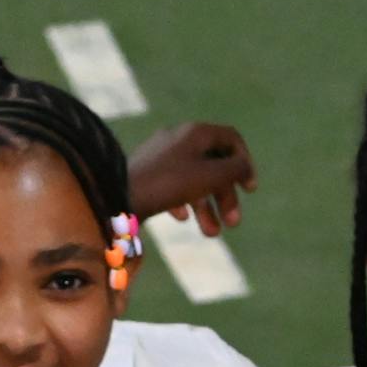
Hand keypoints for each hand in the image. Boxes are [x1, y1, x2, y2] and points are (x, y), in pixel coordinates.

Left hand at [126, 121, 255, 234]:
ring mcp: (160, 156)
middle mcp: (178, 138)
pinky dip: (183, 203)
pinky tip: (182, 218)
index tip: (250, 189)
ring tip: (211, 234)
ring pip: (193, 179)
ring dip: (207, 207)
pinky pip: (172, 187)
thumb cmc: (166, 184)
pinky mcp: (146, 175)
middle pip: (213, 164)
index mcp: (195, 132)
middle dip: (225, 195)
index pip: (231, 139)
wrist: (115, 194)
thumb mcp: (209, 176)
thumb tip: (244, 167)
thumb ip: (234, 170)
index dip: (245, 162)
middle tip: (234, 223)